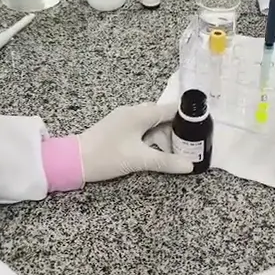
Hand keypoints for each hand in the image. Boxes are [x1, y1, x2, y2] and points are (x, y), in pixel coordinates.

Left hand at [77, 102, 193, 181]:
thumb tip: (190, 166)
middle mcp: (133, 112)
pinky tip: (153, 153)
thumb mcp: (139, 160)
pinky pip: (140, 129)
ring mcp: (124, 119)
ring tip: (172, 154)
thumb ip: (166, 162)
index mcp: (140, 114)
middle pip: (162, 117)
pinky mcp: (117, 129)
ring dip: (162, 137)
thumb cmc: (107, 156)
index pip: (171, 109)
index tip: (200, 129)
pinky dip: (150, 139)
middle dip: (175, 132)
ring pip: (151, 124)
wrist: (74, 160)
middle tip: (187, 148)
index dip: (187, 118)